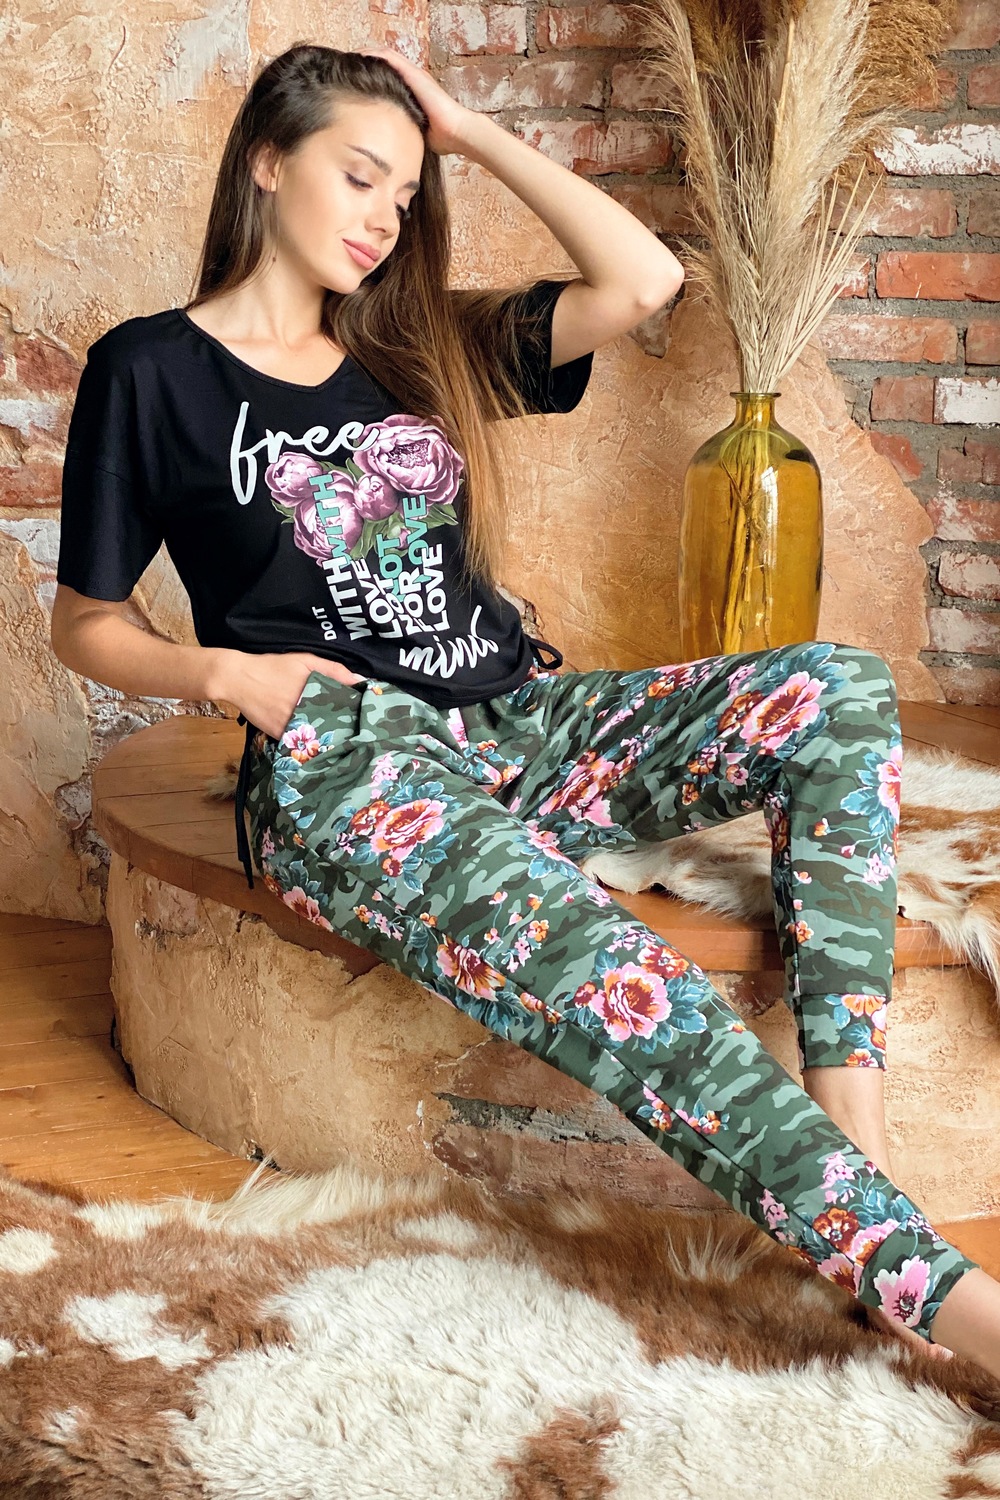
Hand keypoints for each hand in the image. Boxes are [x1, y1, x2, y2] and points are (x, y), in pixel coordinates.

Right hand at [216, 650, 366, 740]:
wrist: (238, 678)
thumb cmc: (274, 667)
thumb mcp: (305, 660)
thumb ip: (334, 670)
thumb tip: (361, 681)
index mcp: (315, 696)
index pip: (343, 714)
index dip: (354, 719)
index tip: (364, 722)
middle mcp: (304, 714)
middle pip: (332, 729)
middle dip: (342, 731)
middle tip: (355, 734)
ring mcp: (290, 727)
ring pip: (315, 740)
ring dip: (325, 739)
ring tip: (338, 741)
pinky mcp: (278, 736)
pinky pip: (297, 745)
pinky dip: (306, 745)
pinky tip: (314, 744)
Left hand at [356, 45, 473, 155]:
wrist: (457, 132)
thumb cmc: (442, 138)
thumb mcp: (414, 133)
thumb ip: (403, 133)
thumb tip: (392, 150)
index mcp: (412, 93)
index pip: (388, 79)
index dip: (371, 78)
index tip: (354, 82)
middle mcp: (413, 80)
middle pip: (385, 64)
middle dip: (366, 64)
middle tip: (346, 67)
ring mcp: (414, 75)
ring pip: (385, 56)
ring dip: (367, 54)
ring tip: (349, 57)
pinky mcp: (414, 73)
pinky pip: (390, 57)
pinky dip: (374, 54)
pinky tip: (360, 55)